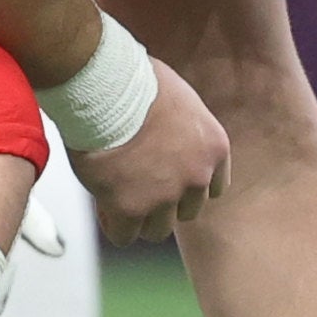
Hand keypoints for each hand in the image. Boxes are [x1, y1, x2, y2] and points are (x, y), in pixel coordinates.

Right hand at [77, 57, 228, 241]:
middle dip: (164, 203)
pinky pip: (125, 236)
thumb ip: (184, 129)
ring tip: (118, 195)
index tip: (168, 179)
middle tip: (138, 185)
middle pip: (186, 212)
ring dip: (139, 217)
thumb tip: (170, 135)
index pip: (213, 188)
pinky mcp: (130, 209)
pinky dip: (113, 224)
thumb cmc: (134, 81)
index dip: (187, 186)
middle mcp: (196, 176)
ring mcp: (164, 196)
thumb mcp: (180, 99)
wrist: (105, 87)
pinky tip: (103, 205)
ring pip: (157, 230)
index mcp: (214, 148)